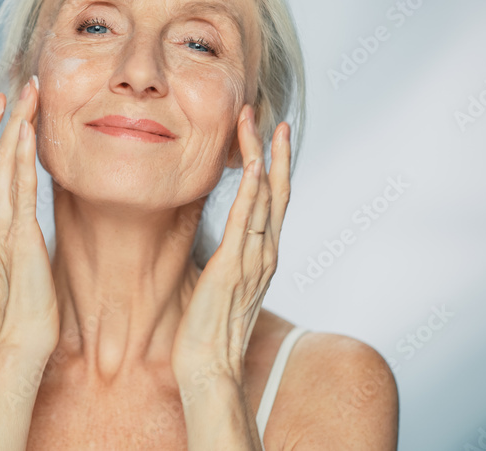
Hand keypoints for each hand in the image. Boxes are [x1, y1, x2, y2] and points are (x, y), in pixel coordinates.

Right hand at [0, 77, 58, 358]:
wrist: (16, 341)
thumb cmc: (19, 306)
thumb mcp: (8, 259)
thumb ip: (10, 232)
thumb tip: (24, 215)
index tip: (3, 107)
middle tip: (17, 87)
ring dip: (15, 123)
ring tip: (31, 94)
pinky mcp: (17, 236)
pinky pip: (17, 185)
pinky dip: (21, 154)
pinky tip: (30, 130)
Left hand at [171, 104, 291, 382]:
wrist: (208, 369)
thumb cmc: (208, 331)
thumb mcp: (219, 285)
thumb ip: (225, 261)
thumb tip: (215, 244)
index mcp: (262, 256)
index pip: (273, 202)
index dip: (274, 167)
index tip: (269, 136)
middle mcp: (265, 254)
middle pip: (276, 191)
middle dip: (273, 152)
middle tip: (269, 116)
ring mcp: (253, 260)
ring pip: (265, 197)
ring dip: (261, 157)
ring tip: (258, 124)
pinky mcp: (232, 268)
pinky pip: (246, 222)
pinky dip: (252, 192)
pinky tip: (252, 165)